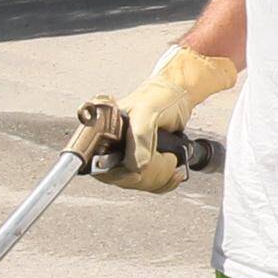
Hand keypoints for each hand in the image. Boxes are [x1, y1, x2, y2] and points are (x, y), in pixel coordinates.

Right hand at [71, 44, 237, 191]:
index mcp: (102, 131)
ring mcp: (125, 155)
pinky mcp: (140, 162)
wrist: (178, 94)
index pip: (99, 164)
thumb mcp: (149, 111)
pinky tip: (172, 170)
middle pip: (119, 178)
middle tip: (164, 158)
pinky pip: (146, 183)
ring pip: (135, 183)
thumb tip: (137, 166)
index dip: (118, 173)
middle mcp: (110, 145)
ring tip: (170, 159)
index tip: (136, 172)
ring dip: (158, 177)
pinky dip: (163, 181)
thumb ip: (140, 136)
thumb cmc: (160, 95)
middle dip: (147, 174)